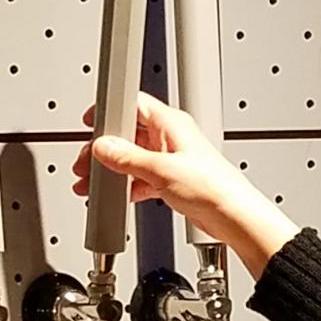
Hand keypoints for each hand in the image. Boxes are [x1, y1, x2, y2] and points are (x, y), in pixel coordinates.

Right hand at [73, 92, 299, 281]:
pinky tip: (120, 195)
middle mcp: (171, 136)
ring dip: (114, 170)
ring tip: (95, 183)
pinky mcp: (172, 179)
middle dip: (105, 149)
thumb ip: (127, 157)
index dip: (110, 111)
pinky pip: (142, 176)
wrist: (233, 216)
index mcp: (171, 123)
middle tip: (87, 163)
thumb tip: (104, 147)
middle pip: (128, 133)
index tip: (91, 124)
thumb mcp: (160, 169)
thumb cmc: (212, 186)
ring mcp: (171, 158)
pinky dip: (128, 185)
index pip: (133, 104)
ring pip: (132, 157)